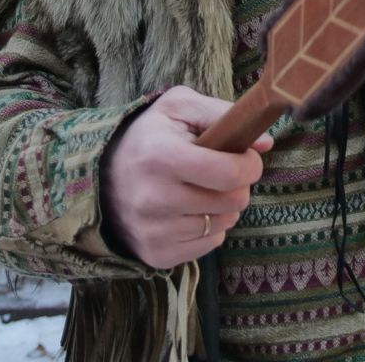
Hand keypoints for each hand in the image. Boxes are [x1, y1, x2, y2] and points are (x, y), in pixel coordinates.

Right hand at [102, 85, 272, 268]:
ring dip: (224, 206)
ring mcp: (154, 232)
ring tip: (202, 189)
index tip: (247, 156)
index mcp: (162, 157)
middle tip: (222, 172)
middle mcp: (154, 199)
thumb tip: (265, 143)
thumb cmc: (148, 136)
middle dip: (238, 184)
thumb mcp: (179, 108)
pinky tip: (190, 210)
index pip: (228, 173)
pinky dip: (210, 228)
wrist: (99, 175)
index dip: (249, 164)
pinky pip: (209, 245)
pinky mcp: (156, 255)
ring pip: (224, 224)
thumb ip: (222, 114)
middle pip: (232, 201)